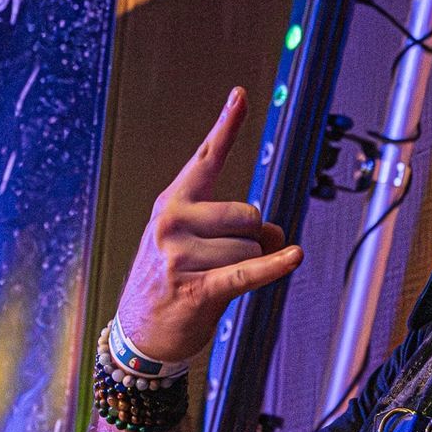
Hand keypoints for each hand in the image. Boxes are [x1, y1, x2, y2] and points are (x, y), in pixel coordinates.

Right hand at [115, 87, 302, 363]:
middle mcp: (173, 224)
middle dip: (251, 237)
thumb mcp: (188, 243)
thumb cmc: (166, 283)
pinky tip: (293, 257)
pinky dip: (275, 266)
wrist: (137, 335)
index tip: (241, 96)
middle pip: (247, 213)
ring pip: (251, 247)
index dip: (226, 126)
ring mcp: (182, 257)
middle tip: (227, 257)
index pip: (205, 160)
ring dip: (250, 264)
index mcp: (170, 205)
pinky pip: (249, 272)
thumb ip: (230, 227)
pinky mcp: (199, 289)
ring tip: (219, 279)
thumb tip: (275, 231)